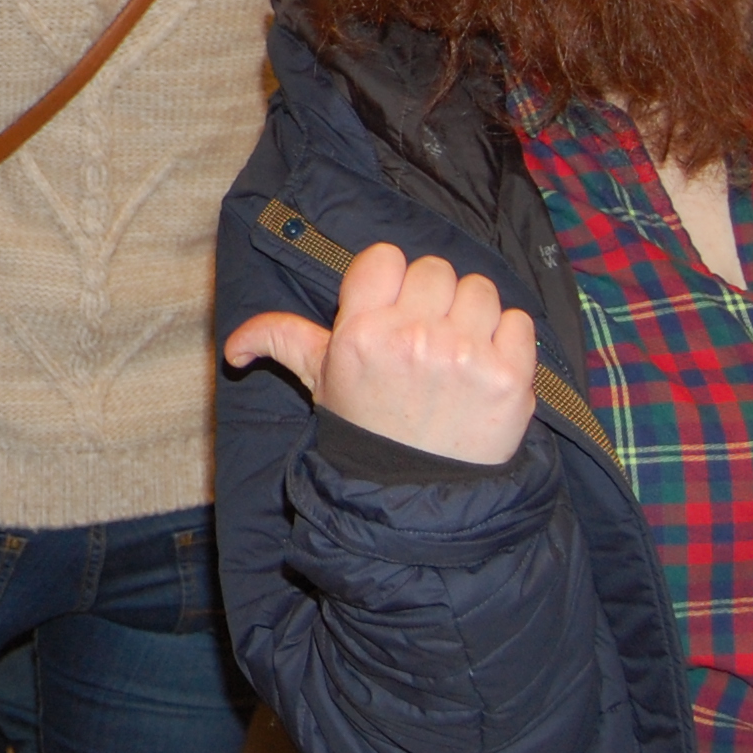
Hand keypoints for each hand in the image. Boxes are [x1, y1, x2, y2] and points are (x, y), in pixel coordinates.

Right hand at [222, 242, 535, 465]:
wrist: (415, 494)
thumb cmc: (366, 431)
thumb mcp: (319, 382)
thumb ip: (281, 343)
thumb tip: (233, 347)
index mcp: (361, 332)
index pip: (385, 258)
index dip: (389, 280)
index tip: (390, 308)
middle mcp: (412, 337)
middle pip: (435, 270)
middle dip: (432, 297)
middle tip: (426, 334)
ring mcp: (464, 356)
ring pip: (480, 289)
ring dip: (472, 315)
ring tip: (458, 349)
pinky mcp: (508, 377)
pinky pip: (519, 321)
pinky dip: (508, 338)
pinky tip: (487, 365)